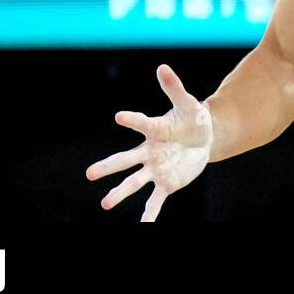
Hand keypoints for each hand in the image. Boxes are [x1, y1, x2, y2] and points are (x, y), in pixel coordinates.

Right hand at [86, 64, 213, 220]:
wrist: (204, 139)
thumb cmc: (191, 119)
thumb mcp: (188, 104)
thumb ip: (174, 88)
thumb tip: (162, 67)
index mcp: (154, 130)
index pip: (143, 124)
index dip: (133, 119)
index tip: (119, 116)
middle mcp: (149, 152)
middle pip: (125, 160)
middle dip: (108, 167)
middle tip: (89, 174)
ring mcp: (156, 169)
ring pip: (135, 182)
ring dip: (120, 193)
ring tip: (105, 204)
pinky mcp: (168, 183)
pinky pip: (156, 200)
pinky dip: (150, 214)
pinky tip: (144, 226)